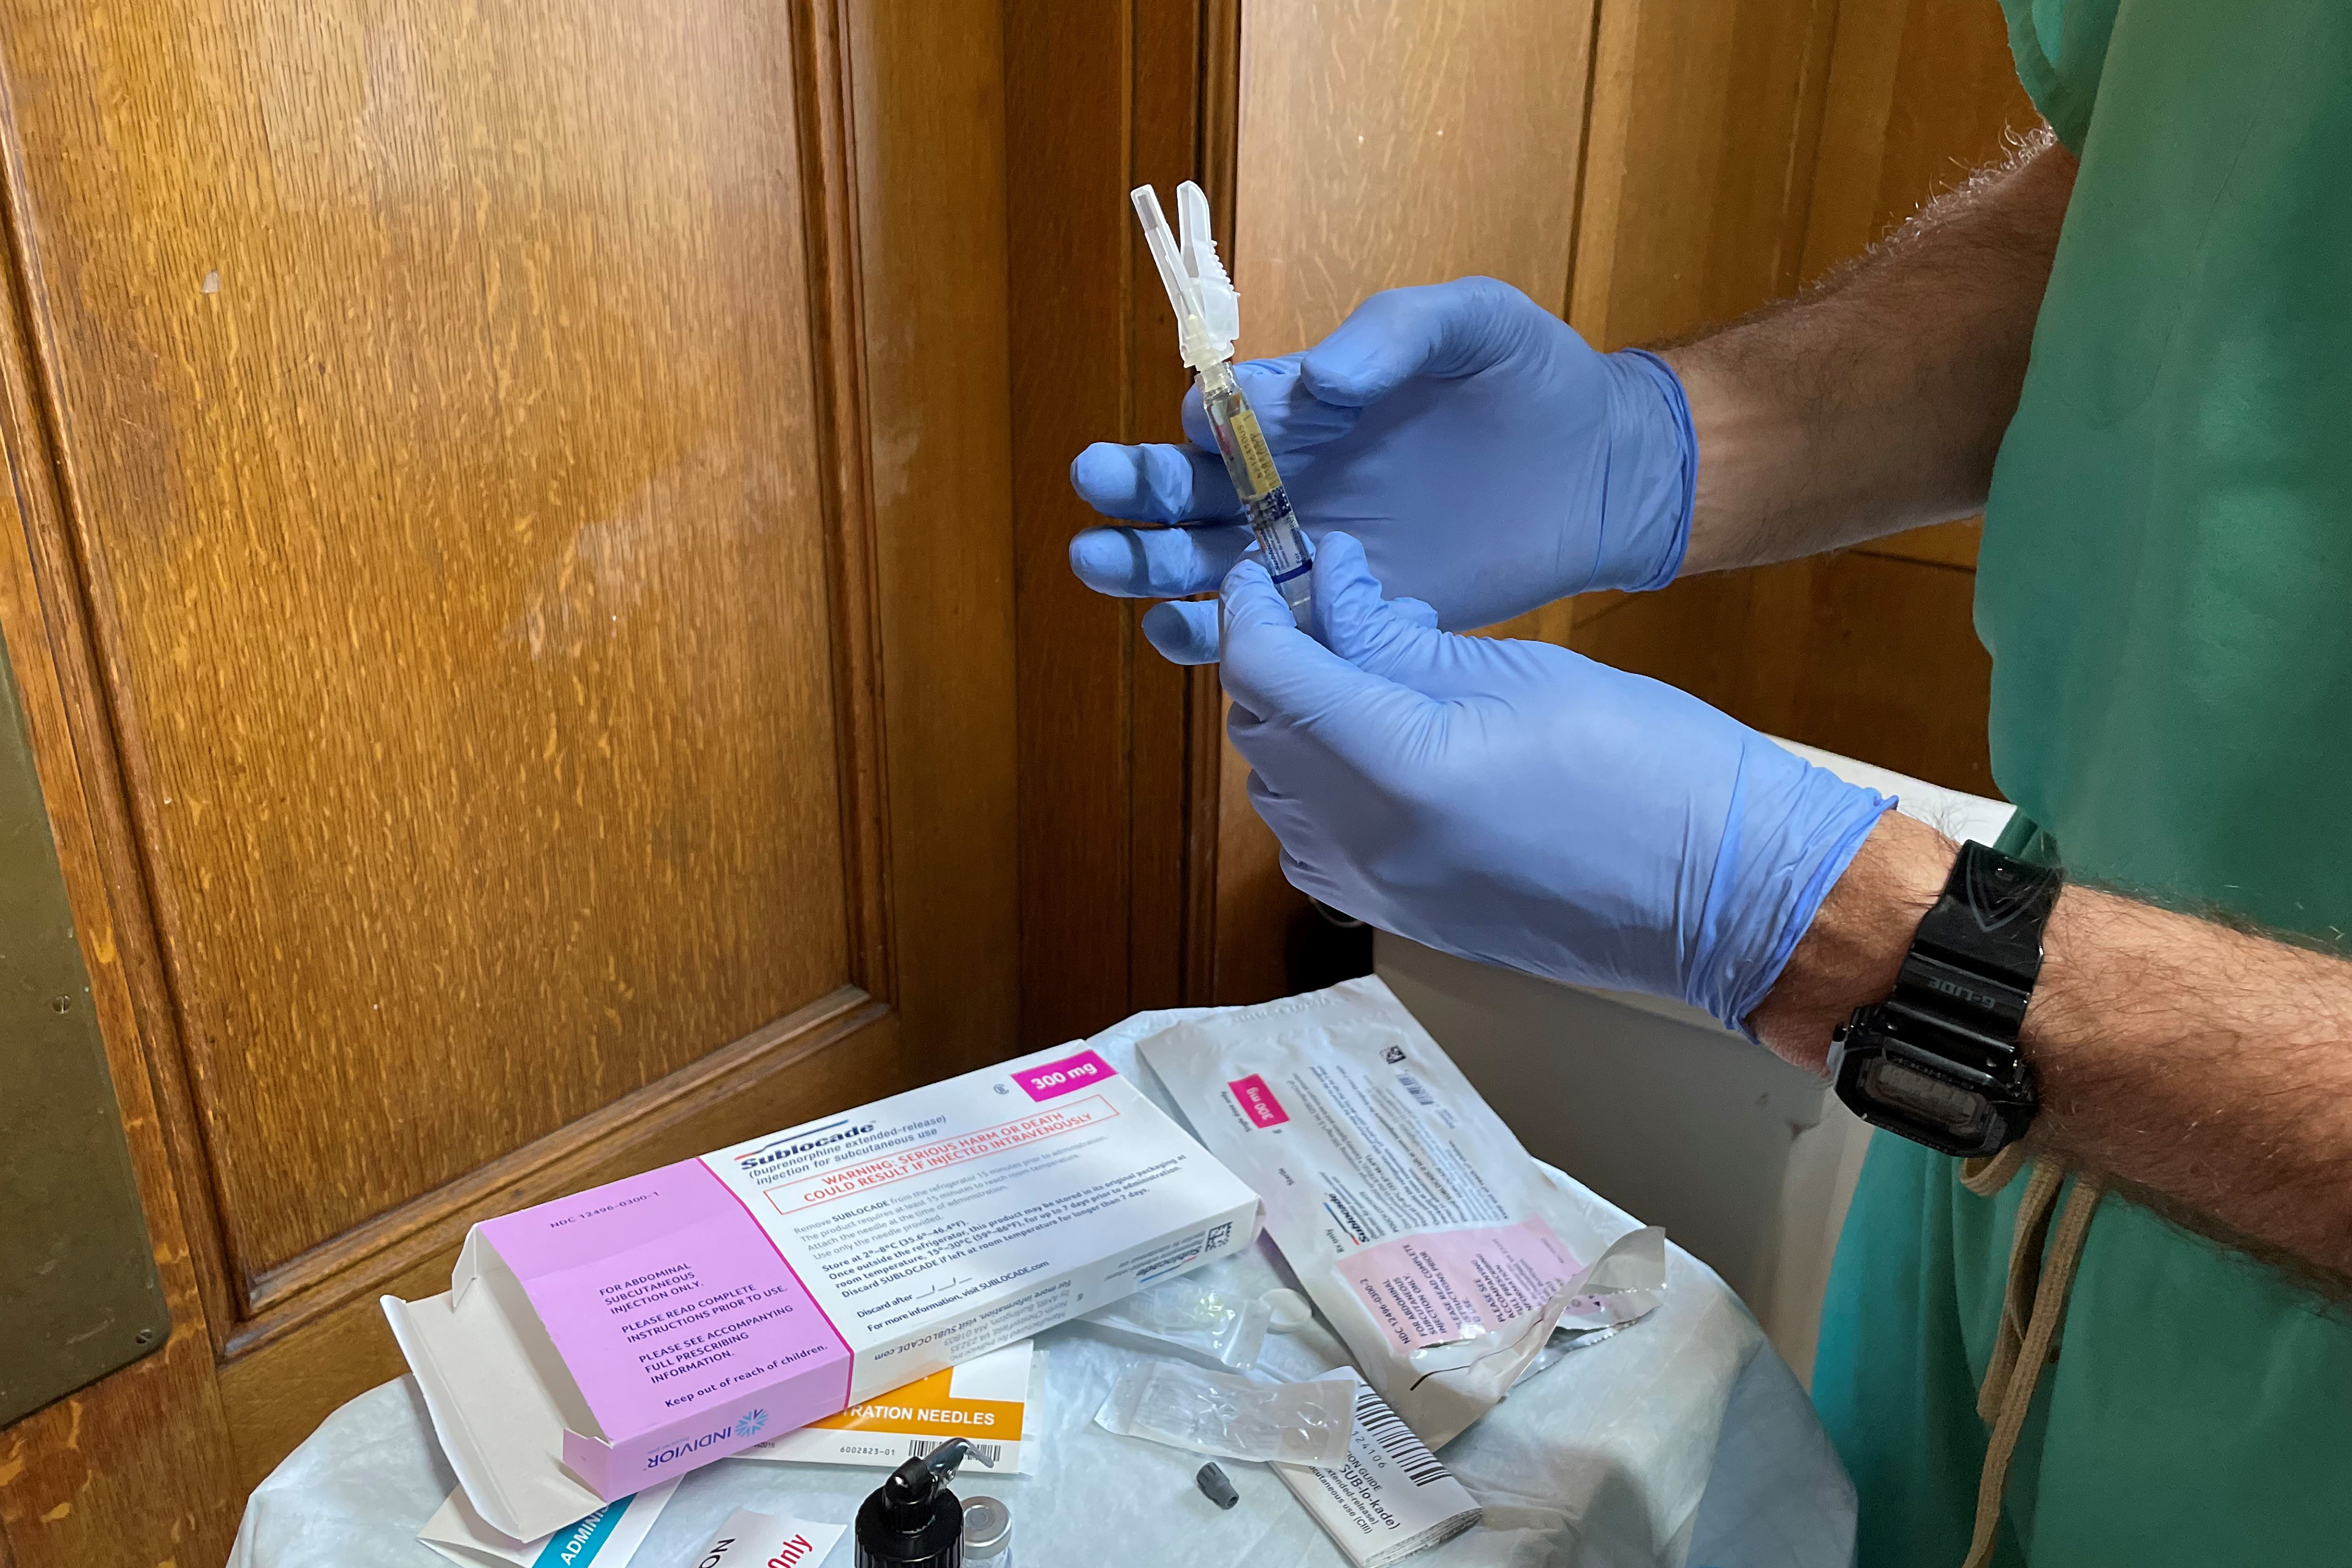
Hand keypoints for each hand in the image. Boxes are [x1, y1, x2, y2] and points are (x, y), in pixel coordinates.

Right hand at [1067, 277, 1696, 663]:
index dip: (1204, 420)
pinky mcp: (1344, 612)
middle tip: (1098, 491)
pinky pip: (1263, 631)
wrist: (1602, 470)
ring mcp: (1311, 551)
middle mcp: (1290, 478)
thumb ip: (1395, 333)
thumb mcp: (1474, 323)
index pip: (1226, 414)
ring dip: (1147, 566)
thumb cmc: (1534, 380)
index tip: (1202, 427)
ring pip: (1201, 565)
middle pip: (1186, 493)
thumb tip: (1316, 380)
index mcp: (1305, 405)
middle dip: (1134, 492)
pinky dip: (1214, 637)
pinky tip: (1184, 633)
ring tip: (1101, 563)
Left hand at [1220, 533, 1890, 1030]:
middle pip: (1260, 731)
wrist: (1725, 896)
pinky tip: (1378, 749)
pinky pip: (1313, 843)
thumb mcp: (1519, 673)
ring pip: (1277, 791)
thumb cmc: (1648, 764)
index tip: (1270, 562)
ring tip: (1368, 671)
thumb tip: (1329, 588)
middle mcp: (1363, 841)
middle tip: (1328, 601)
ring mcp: (1374, 892)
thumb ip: (1400, 639)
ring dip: (1296, 722)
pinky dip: (1317, 785)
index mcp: (1394, 766)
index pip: (1266, 672)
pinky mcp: (1397, 919)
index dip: (1253, 606)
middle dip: (1277, 657)